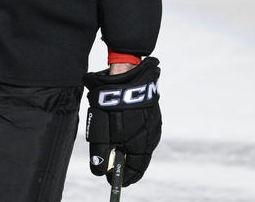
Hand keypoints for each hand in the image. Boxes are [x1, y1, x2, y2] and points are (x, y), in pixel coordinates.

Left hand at [83, 56, 161, 186]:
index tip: (115, 181)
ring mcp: (154, 122)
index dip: (124, 176)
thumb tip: (99, 171)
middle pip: (140, 157)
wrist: (126, 73)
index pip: (135, 169)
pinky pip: (144, 129)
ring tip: (120, 152)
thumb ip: (101, 152)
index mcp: (141, 143)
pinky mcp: (152, 111)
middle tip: (116, 169)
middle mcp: (151, 135)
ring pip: (143, 142)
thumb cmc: (112, 104)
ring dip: (132, 148)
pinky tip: (126, 131)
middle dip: (128, 164)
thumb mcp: (102, 130)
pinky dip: (135, 134)